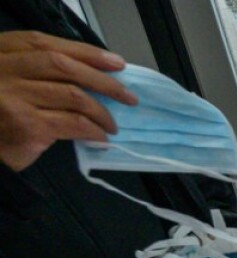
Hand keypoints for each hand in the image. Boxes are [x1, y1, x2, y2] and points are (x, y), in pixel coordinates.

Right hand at [0, 31, 136, 171]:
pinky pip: (73, 123)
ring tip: (112, 124)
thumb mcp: (13, 82)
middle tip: (128, 95)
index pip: (45, 44)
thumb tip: (94, 76)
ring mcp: (14, 96)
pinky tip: (101, 137)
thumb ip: (40, 72)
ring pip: (73, 95)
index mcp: (1, 53)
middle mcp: (4, 69)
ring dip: (102, 112)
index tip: (116, 62)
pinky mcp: (27, 125)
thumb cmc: (2, 115)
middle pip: (62, 65)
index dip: (85, 52)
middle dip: (102, 80)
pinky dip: (93, 130)